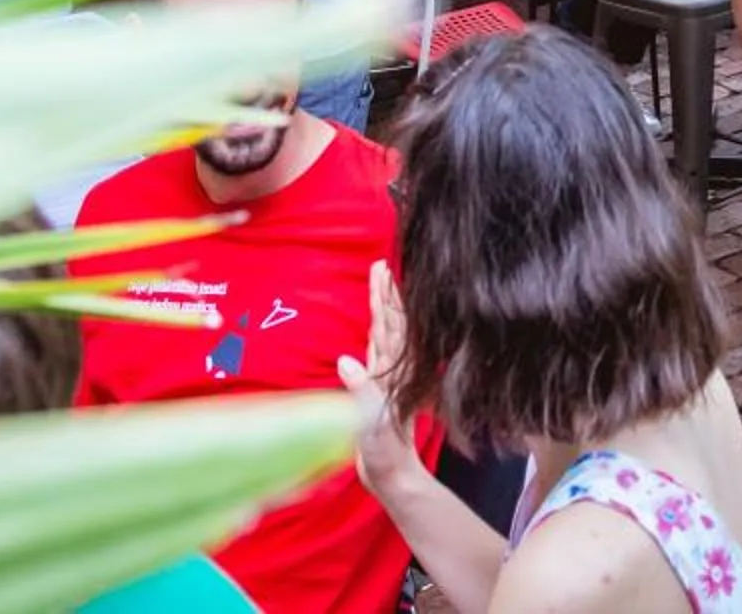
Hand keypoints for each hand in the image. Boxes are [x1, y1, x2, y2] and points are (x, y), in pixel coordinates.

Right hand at [339, 260, 436, 507]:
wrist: (394, 475)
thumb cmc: (384, 454)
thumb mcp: (372, 425)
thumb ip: (362, 393)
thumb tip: (347, 361)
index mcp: (392, 373)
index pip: (390, 327)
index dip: (386, 299)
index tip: (382, 271)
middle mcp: (393, 371)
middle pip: (390, 323)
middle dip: (386, 294)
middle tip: (381, 265)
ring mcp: (388, 379)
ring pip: (386, 334)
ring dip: (383, 308)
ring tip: (380, 284)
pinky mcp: (379, 391)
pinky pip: (378, 352)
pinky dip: (377, 332)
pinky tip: (375, 326)